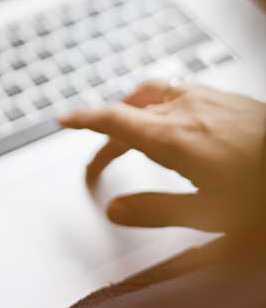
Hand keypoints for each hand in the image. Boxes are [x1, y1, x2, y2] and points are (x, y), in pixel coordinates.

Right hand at [59, 80, 265, 231]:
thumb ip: (157, 210)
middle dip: (107, 129)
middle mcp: (186, 109)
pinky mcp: (227, 97)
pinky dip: (159, 102)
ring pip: (154, 93)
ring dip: (133, 108)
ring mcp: (208, 98)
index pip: (114, 119)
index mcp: (174, 137)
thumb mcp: (209, 216)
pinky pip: (179, 90)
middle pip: (130, 108)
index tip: (62, 118)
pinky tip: (175, 119)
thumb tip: (116, 209)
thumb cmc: (263, 194)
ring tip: (128, 128)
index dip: (84, 119)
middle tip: (98, 156)